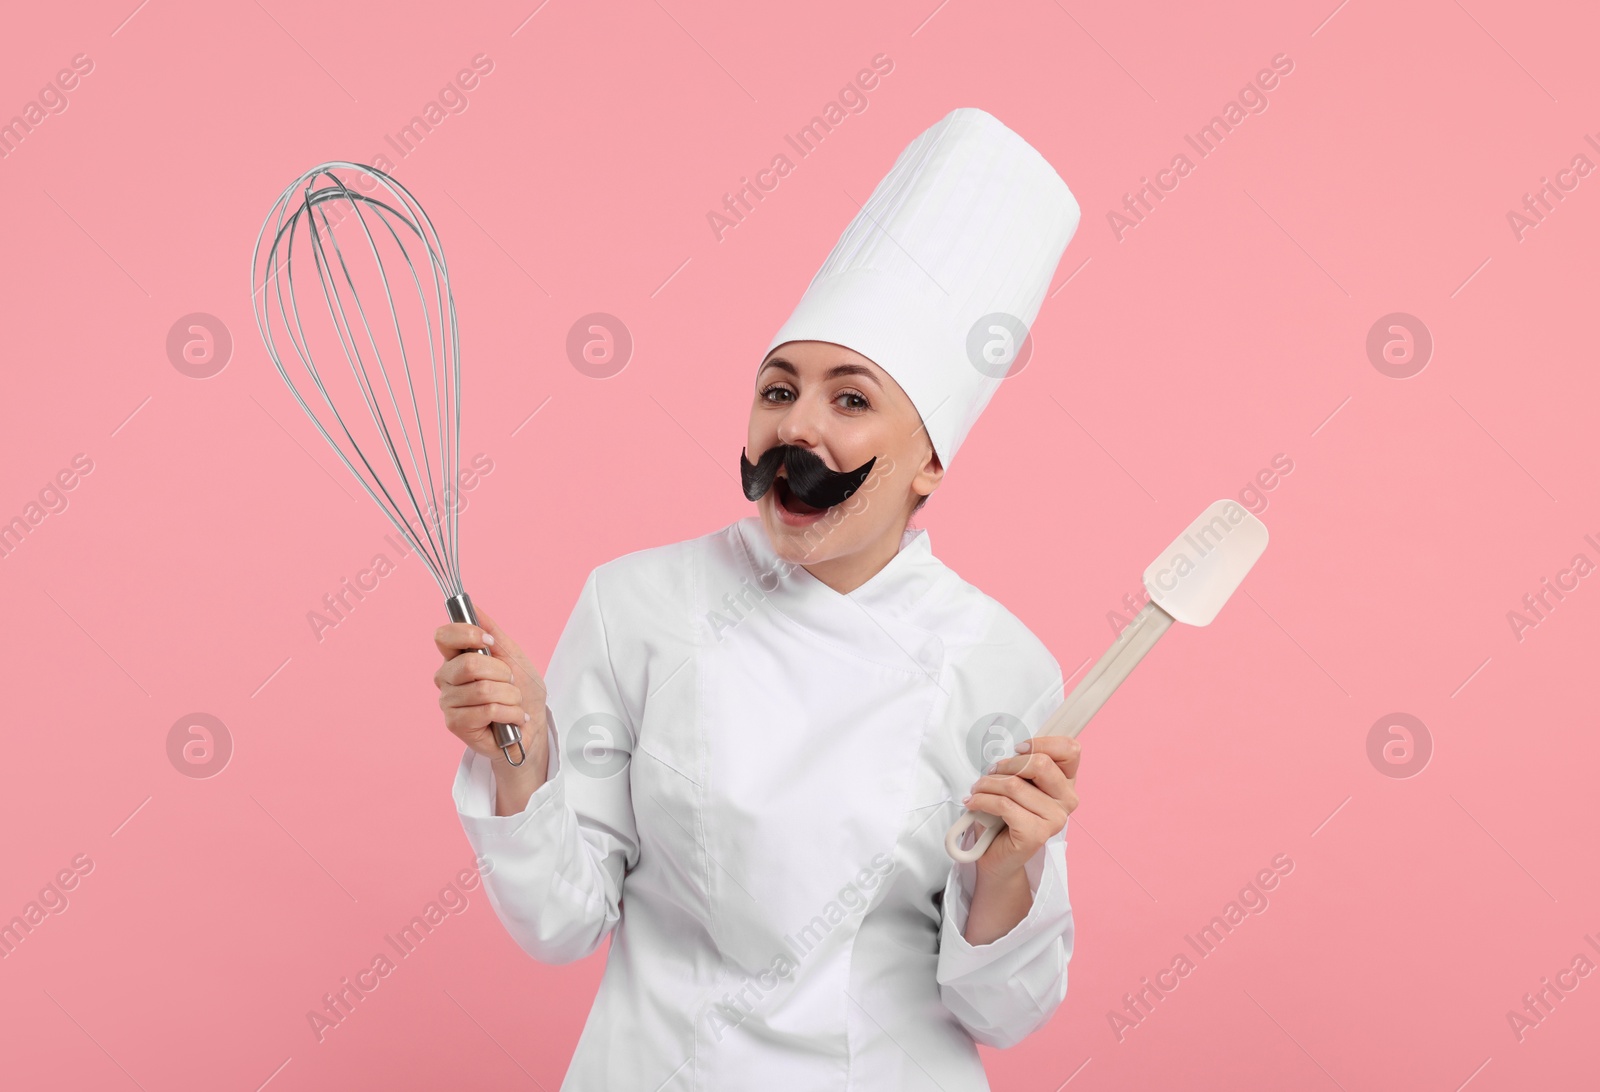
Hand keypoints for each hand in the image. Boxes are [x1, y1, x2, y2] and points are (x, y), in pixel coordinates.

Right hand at [433, 607, 549, 779]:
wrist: (533, 724)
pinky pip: (488, 710)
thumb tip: (474, 606)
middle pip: (469, 665)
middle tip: (510, 682)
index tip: (489, 642)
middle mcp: (446, 678)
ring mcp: (448, 702)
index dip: (467, 635)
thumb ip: (493, 631)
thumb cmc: (522, 690)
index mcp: (456, 657)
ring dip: (511, 696)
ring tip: (513, 702)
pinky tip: (512, 718)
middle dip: (502, 673)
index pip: (443, 636)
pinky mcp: (456, 724)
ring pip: (483, 690)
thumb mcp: (513, 655)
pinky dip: (510, 713)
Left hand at [962, 736, 1081, 880]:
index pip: (1070, 750)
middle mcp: (1067, 801)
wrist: (996, 856)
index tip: (1018, 750)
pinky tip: (973, 803)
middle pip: (1040, 764)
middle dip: (1007, 764)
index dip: (1041, 743)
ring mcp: (1055, 819)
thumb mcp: (1016, 782)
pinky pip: (1004, 805)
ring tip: (977, 791)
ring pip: (1015, 784)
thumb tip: (1012, 750)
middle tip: (991, 773)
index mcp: (1067, 783)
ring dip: (987, 784)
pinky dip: (982, 800)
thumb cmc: (1005, 816)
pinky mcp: (1036, 834)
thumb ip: (1022, 765)